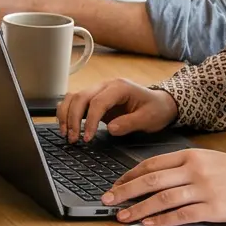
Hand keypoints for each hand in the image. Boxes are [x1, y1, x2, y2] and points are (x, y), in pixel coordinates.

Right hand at [54, 79, 177, 142]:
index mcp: (120, 87)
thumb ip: (129, 123)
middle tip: (73, 139)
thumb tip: (110, 129)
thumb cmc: (155, 110)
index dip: (89, 120)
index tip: (87, 138)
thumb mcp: (149, 119)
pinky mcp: (94, 98)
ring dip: (66, 115)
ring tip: (66, 134)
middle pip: (81, 97)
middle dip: (73, 119)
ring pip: (73, 97)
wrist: (160, 103)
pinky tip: (65, 125)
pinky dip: (66, 112)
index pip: (98, 102)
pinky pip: (74, 100)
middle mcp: (106, 85)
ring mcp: (98, 90)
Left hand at [100, 148, 225, 225]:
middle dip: (125, 191)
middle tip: (107, 200)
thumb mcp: (209, 160)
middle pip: (150, 180)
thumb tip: (154, 179)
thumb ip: (184, 166)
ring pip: (162, 199)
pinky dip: (162, 220)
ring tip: (122, 216)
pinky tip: (148, 224)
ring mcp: (204, 189)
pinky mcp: (213, 208)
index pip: (151, 164)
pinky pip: (181, 215)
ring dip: (138, 209)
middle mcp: (194, 170)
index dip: (129, 176)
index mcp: (191, 155)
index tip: (115, 185)